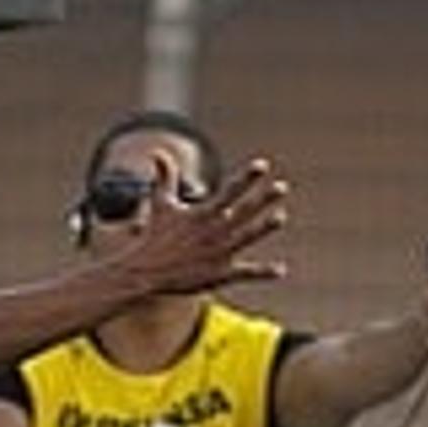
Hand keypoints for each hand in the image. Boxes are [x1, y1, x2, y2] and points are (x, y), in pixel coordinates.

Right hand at [112, 158, 291, 299]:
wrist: (144, 271)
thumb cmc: (155, 236)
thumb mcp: (161, 204)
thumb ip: (165, 177)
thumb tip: (157, 152)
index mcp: (203, 214)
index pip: (229, 192)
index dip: (247, 178)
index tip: (263, 165)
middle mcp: (213, 232)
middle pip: (244, 212)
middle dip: (263, 199)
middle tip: (282, 187)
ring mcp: (218, 253)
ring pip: (247, 238)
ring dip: (264, 228)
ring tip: (281, 217)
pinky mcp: (218, 274)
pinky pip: (245, 273)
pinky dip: (263, 272)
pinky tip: (281, 270)